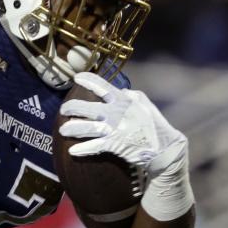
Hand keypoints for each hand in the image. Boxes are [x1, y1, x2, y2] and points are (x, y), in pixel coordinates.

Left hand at [59, 72, 186, 175]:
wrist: (164, 148)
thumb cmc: (154, 126)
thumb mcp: (146, 105)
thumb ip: (133, 96)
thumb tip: (123, 90)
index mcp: (125, 101)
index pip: (103, 87)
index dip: (89, 81)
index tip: (76, 77)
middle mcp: (117, 113)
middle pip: (88, 108)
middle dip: (72, 108)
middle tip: (63, 110)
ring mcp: (115, 129)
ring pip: (87, 127)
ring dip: (72, 128)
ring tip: (63, 130)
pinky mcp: (115, 144)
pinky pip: (94, 146)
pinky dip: (83, 149)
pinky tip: (73, 150)